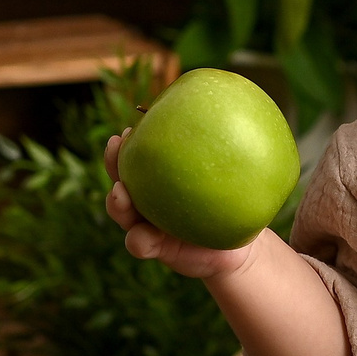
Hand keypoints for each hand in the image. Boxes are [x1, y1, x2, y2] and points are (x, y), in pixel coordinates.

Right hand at [102, 130, 259, 281]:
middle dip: (113, 163)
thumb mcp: (237, 171)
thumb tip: (242, 107)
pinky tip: (144, 237)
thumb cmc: (236, 200)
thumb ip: (231, 147)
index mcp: (162, 175)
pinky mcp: (156, 248)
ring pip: (123, 212)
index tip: (127, 131)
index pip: (139, 154)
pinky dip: (139, 240)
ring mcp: (148, 222)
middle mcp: (150, 196)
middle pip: (123, 175)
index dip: (127, 142)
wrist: (240, 244)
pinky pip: (140, 244)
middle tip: (116, 147)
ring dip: (117, 203)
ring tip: (120, 195)